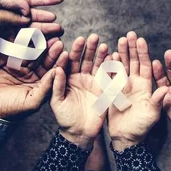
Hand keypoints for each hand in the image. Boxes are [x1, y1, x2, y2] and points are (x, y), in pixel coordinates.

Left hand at [0, 7, 62, 74]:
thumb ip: (8, 15)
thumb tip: (27, 15)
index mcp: (4, 17)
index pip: (26, 15)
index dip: (39, 15)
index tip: (53, 17)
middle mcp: (9, 30)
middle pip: (31, 28)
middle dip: (46, 28)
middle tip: (59, 29)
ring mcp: (9, 44)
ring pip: (30, 41)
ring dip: (44, 41)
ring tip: (57, 41)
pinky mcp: (8, 58)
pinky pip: (25, 55)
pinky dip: (36, 54)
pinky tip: (46, 53)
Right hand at [0, 40, 67, 119]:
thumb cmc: (9, 108)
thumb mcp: (31, 101)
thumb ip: (45, 88)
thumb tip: (58, 72)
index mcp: (42, 87)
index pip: (54, 73)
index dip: (60, 63)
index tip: (66, 53)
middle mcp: (34, 77)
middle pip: (45, 62)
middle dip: (52, 52)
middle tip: (58, 42)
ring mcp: (23, 69)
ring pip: (34, 55)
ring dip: (40, 46)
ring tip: (47, 37)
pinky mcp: (11, 63)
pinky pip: (20, 51)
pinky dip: (25, 45)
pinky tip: (30, 37)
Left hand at [50, 34, 108, 148]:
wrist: (79, 133)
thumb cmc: (64, 118)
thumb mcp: (57, 102)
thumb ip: (56, 86)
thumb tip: (57, 69)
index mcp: (68, 78)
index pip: (71, 61)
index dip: (74, 51)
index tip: (78, 40)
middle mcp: (81, 77)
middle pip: (86, 59)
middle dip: (89, 48)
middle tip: (93, 37)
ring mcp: (93, 82)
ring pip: (98, 65)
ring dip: (101, 55)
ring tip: (104, 45)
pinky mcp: (103, 90)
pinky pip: (108, 77)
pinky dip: (111, 68)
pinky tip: (114, 59)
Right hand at [107, 32, 169, 150]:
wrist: (125, 138)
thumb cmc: (141, 128)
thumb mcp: (152, 114)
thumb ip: (158, 101)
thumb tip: (167, 90)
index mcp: (146, 86)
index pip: (145, 65)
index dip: (143, 52)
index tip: (140, 40)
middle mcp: (135, 83)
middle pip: (133, 61)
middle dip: (131, 48)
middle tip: (129, 34)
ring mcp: (123, 86)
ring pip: (122, 65)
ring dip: (121, 53)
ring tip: (120, 40)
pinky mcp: (112, 91)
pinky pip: (110, 75)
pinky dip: (109, 65)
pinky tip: (108, 55)